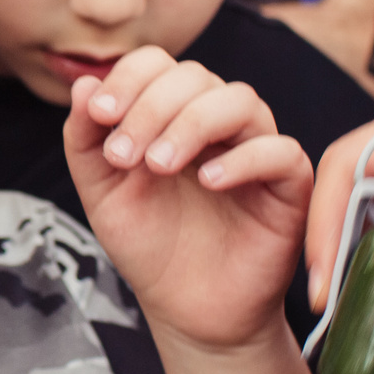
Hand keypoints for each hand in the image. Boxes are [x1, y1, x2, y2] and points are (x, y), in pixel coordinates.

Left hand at [67, 50, 310, 349]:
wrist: (187, 309)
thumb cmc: (150, 244)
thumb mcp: (102, 192)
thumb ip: (86, 140)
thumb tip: (84, 83)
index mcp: (172, 114)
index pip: (158, 64)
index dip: (129, 78)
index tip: (99, 115)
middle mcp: (217, 122)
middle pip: (196, 76)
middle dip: (152, 107)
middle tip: (124, 155)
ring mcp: (255, 148)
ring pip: (240, 101)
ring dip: (192, 124)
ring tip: (158, 166)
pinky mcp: (289, 185)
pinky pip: (280, 151)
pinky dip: (244, 158)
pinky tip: (209, 181)